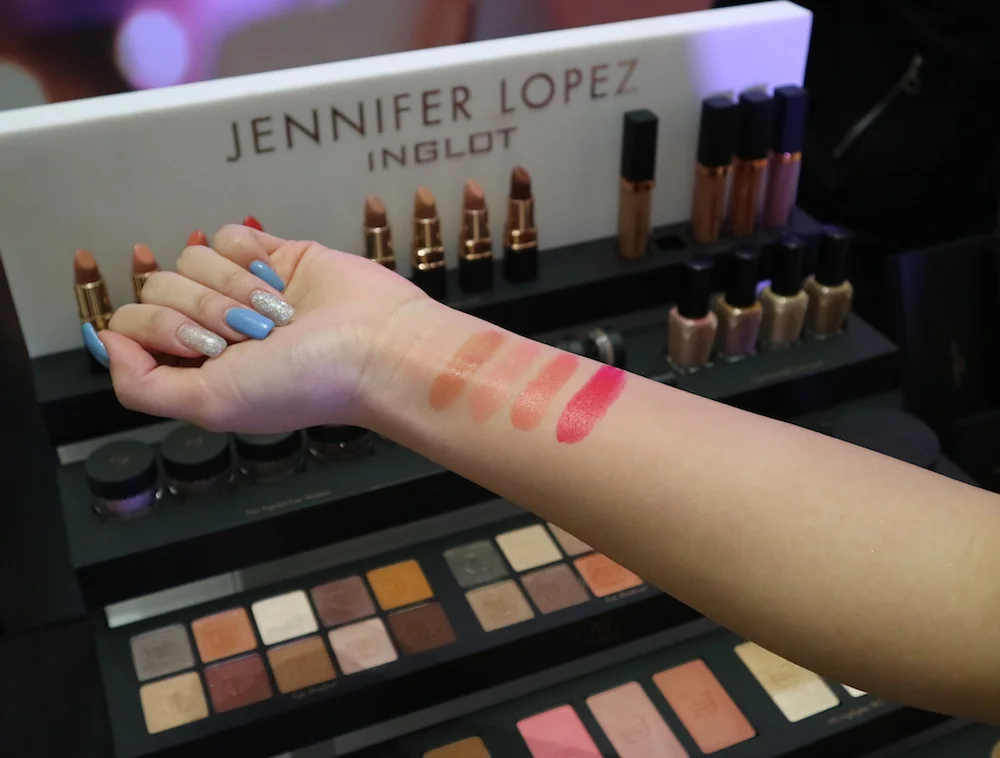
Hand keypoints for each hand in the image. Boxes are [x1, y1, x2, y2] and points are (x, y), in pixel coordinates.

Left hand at [94, 225, 428, 432]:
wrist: (377, 346)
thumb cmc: (303, 382)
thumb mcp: (212, 404)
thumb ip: (141, 386)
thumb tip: (105, 341)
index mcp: (194, 367)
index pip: (132, 327)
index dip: (160, 329)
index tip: (209, 348)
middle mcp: (212, 327)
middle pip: (159, 287)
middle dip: (206, 310)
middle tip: (254, 334)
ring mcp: (241, 288)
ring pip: (191, 256)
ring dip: (235, 286)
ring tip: (278, 312)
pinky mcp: (272, 255)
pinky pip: (228, 234)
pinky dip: (250, 255)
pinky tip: (279, 278)